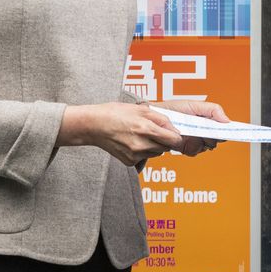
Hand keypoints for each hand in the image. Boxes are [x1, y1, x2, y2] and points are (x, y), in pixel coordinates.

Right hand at [58, 103, 183, 166]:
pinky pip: (144, 158)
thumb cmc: (116, 114)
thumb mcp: (142, 109)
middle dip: (163, 140)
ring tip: (139, 135)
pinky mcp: (129, 162)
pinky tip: (132, 142)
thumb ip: (162, 119)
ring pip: (156, 153)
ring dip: (153, 146)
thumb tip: (175, 129)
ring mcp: (135, 155)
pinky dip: (142, 151)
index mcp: (147, 129)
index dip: (175, 136)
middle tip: (151, 131)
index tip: (173, 133)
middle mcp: (142, 145)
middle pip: (166, 148)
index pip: (174, 140)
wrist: (95, 125)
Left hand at [154, 99, 227, 155]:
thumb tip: (227, 120)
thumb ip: (213, 110)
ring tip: (191, 133)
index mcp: (208, 121)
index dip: (228, 131)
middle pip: (217, 140)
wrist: (156, 117)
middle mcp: (203, 132)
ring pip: (206, 147)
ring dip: (200, 141)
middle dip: (212, 136)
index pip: (223, 129)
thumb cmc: (174, 109)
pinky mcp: (186, 148)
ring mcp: (195, 141)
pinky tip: (184, 139)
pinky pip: (194, 152)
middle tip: (204, 130)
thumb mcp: (195, 105)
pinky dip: (190, 146)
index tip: (231, 132)